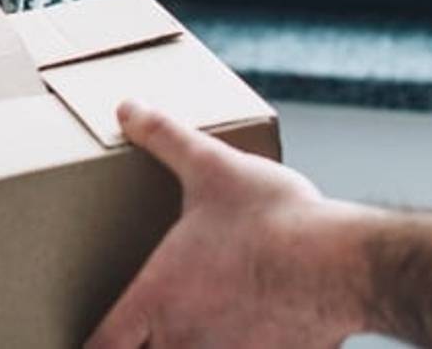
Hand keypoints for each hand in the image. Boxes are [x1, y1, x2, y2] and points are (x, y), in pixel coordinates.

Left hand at [85, 101, 367, 348]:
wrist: (342, 264)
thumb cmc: (272, 219)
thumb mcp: (212, 165)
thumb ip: (164, 136)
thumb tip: (127, 108)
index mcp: (157, 299)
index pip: (101, 346)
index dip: (89, 344)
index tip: (89, 335)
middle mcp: (183, 341)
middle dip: (140, 346)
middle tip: (142, 326)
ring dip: (188, 346)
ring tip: (195, 325)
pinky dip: (238, 346)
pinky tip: (250, 328)